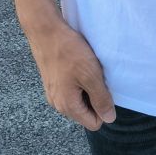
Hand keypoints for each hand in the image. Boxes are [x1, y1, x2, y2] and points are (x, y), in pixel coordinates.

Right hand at [24, 13, 116, 129]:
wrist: (46, 31)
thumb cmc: (69, 52)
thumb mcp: (91, 76)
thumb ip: (101, 99)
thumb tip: (109, 118)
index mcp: (67, 106)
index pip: (94, 123)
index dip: (104, 108)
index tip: (103, 88)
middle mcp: (58, 104)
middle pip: (86, 113)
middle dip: (95, 99)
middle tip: (96, 78)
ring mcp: (53, 93)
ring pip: (79, 101)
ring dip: (88, 89)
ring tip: (87, 70)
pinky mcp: (52, 82)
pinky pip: (72, 90)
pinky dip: (79, 81)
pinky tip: (78, 66)